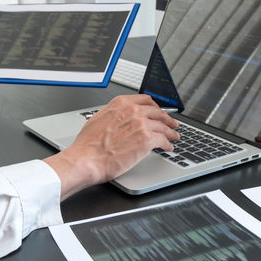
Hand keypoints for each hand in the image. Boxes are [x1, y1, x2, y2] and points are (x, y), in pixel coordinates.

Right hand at [44, 95, 179, 199]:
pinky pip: (163, 140)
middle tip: (171, 123)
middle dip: (167, 119)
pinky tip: (167, 147)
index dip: (155, 107)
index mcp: (121, 104)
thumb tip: (119, 120)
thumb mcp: (98, 120)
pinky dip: (167, 144)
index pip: (145, 100)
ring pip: (163, 126)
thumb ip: (113, 116)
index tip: (158, 111)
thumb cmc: (88, 145)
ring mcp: (141, 124)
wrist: (86, 159)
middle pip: (157, 112)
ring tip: (173, 137)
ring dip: (170, 132)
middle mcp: (133, 111)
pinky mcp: (147, 139)